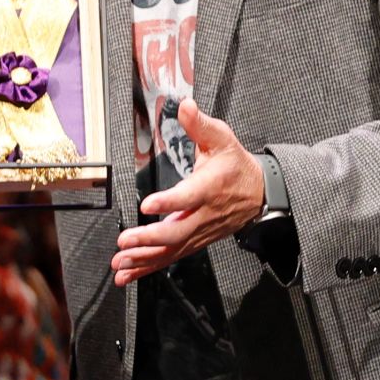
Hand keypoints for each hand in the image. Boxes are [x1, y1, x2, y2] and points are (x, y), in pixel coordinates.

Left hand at [111, 99, 264, 286]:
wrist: (259, 194)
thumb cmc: (236, 165)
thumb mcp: (222, 138)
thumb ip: (200, 125)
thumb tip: (185, 105)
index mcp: (209, 187)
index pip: (188, 197)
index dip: (168, 202)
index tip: (147, 204)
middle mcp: (204, 214)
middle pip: (176, 232)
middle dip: (148, 239)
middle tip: (124, 241)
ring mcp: (200, 232)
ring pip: (171, 251)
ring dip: (144, 259)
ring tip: (119, 265)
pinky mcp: (195, 241)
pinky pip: (171, 257)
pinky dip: (148, 267)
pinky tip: (128, 274)